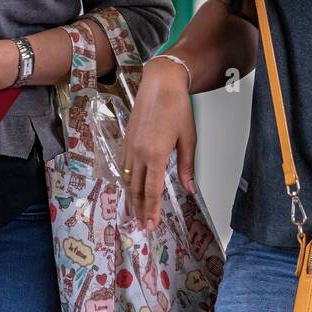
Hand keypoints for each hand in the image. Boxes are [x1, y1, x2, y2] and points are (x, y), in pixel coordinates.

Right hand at [118, 57, 196, 230]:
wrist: (160, 85)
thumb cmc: (177, 108)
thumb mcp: (188, 138)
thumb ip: (187, 166)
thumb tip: (189, 189)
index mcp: (156, 155)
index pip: (151, 190)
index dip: (151, 210)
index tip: (150, 225)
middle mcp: (139, 154)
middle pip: (136, 189)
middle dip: (139, 210)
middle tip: (142, 226)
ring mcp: (130, 147)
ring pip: (126, 179)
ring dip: (130, 198)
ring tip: (133, 213)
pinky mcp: (126, 140)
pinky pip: (122, 166)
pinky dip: (125, 181)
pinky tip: (128, 187)